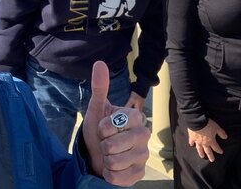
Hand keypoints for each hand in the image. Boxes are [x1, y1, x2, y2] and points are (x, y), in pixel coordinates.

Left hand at [83, 61, 149, 186]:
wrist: (97, 155)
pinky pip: (119, 177)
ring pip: (115, 162)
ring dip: (106, 161)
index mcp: (135, 117)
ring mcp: (143, 155)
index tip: (103, 128)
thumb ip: (99, 88)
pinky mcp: (140, 173)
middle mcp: (144, 134)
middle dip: (103, 146)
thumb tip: (99, 63)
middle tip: (106, 143)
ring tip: (109, 155)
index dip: (102, 129)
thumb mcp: (96, 109)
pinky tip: (113, 169)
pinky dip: (110, 175)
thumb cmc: (99, 131)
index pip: (113, 124)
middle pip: (113, 145)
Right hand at [187, 119, 227, 161]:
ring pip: (199, 149)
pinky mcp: (192, 137)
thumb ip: (221, 133)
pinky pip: (192, 142)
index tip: (221, 152)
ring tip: (202, 156)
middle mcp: (204, 143)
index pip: (216, 147)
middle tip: (212, 160)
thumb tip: (226, 137)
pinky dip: (191, 143)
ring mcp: (197, 141)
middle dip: (210, 156)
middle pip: (208, 151)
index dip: (219, 150)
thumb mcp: (217, 128)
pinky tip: (191, 145)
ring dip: (201, 153)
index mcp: (211, 141)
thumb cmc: (208, 125)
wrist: (197, 122)